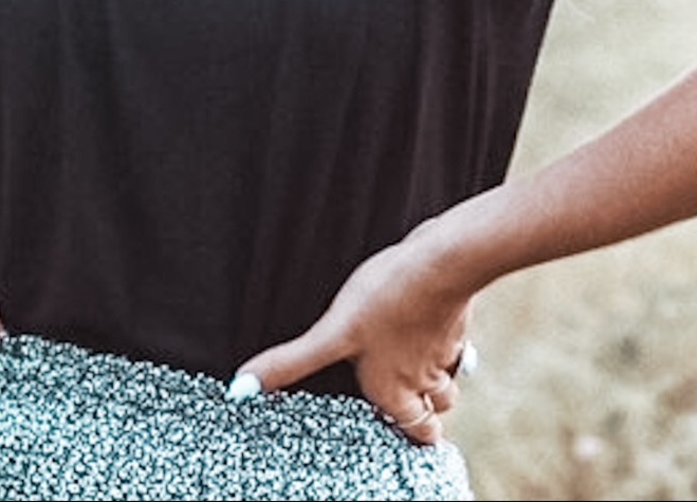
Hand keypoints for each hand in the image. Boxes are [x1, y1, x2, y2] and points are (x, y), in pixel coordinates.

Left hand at [230, 227, 473, 443]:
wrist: (439, 264)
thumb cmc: (386, 299)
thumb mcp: (331, 334)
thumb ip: (292, 363)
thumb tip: (241, 389)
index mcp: (395, 391)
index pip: (418, 432)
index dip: (413, 433)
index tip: (405, 430)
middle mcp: (425, 378)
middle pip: (436, 409)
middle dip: (425, 408)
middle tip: (411, 402)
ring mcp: (445, 348)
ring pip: (447, 376)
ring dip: (435, 374)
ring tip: (414, 363)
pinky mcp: (455, 318)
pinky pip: (454, 339)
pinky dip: (443, 336)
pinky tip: (424, 319)